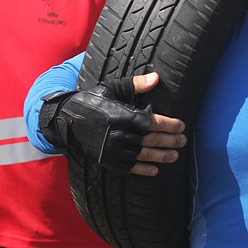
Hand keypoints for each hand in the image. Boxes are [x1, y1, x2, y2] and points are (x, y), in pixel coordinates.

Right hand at [39, 72, 185, 176]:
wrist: (64, 119)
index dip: (169, 125)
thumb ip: (135, 84)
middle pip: (150, 140)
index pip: (152, 122)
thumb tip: (156, 78)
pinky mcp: (106, 160)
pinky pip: (128, 168)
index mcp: (122, 116)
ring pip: (142, 155)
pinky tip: (154, 170)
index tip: (181, 126)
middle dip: (170, 141)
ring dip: (161, 157)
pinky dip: (142, 170)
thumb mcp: (111, 89)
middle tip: (183, 141)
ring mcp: (112, 149)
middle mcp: (118, 134)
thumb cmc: (90, 101)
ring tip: (174, 156)